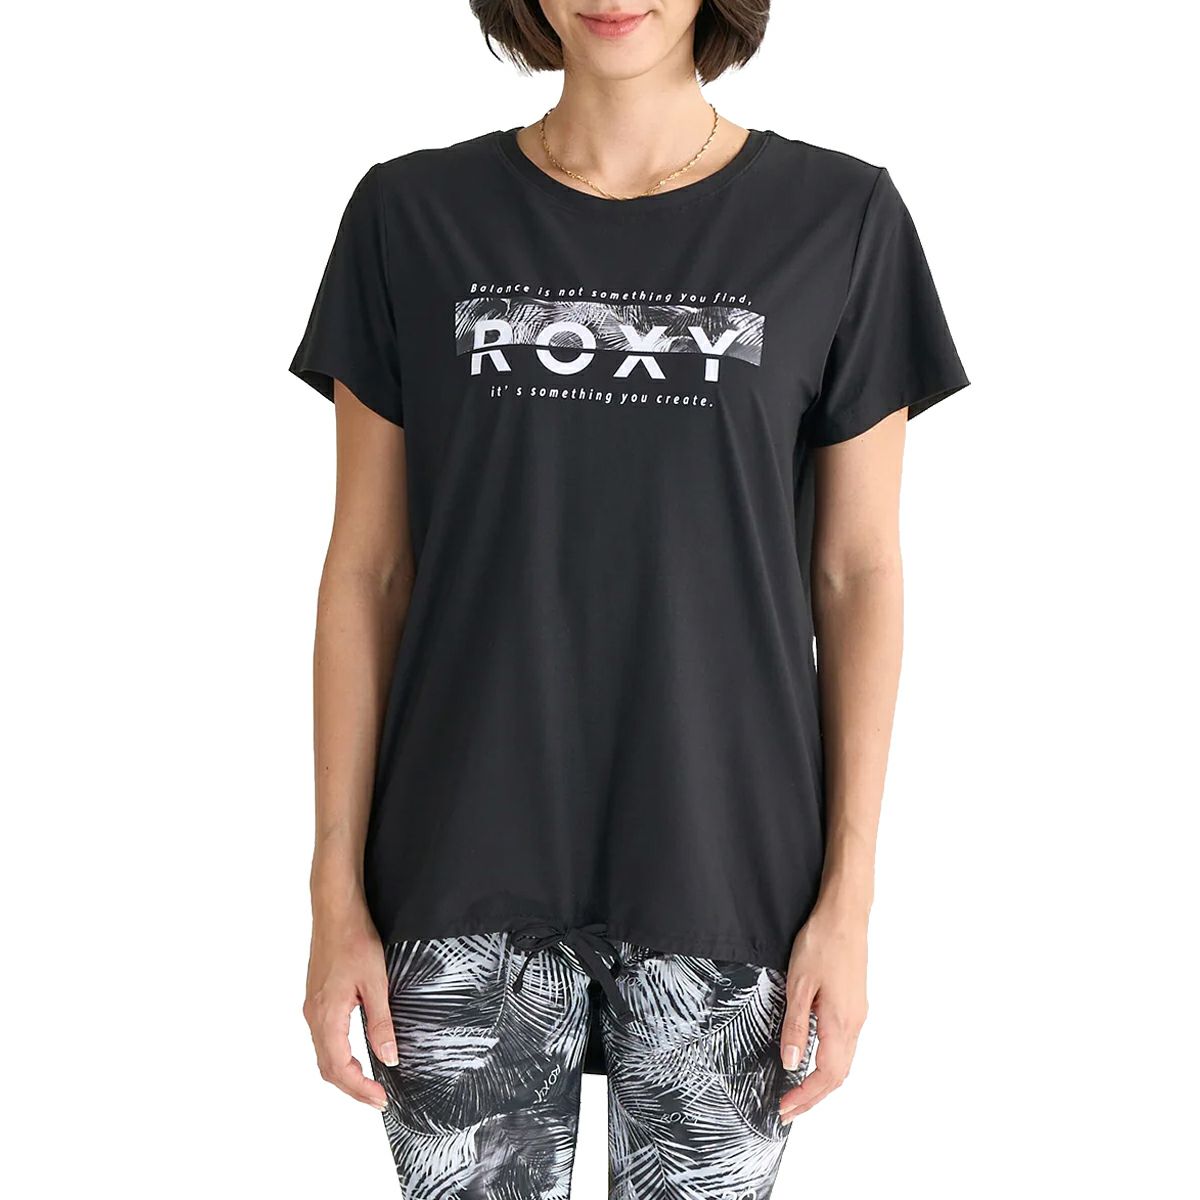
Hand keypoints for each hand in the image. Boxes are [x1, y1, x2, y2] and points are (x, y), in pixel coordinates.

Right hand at [303, 901, 396, 1109]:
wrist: (336, 911)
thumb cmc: (355, 940)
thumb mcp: (376, 983)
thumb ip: (380, 1023)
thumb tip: (389, 1058)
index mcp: (327, 1016)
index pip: (338, 1068)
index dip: (359, 1089)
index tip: (380, 1100)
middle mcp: (314, 1016)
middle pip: (327, 1067)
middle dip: (352, 1088)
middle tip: (378, 1098)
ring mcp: (313, 1008)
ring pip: (324, 1054)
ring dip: (344, 1073)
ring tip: (369, 1083)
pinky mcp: (317, 999)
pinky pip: (324, 1038)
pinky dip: (338, 1055)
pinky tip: (355, 1054)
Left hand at [778, 909, 867, 1119]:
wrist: (845, 915)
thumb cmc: (822, 943)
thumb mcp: (799, 984)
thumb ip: (795, 1026)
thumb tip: (790, 1062)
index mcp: (841, 1023)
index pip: (826, 1075)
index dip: (806, 1097)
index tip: (784, 1110)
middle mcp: (855, 1023)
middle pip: (838, 1075)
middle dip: (813, 1097)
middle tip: (788, 1110)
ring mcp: (858, 1013)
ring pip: (844, 1061)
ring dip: (822, 1081)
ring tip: (798, 1091)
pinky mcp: (855, 1003)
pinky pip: (845, 1044)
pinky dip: (829, 1061)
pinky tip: (814, 1057)